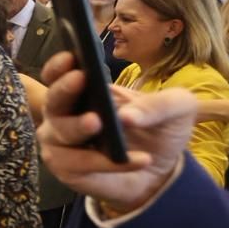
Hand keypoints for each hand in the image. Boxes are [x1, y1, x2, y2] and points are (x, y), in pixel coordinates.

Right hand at [38, 52, 190, 215]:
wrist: (163, 170)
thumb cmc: (161, 130)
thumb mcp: (175, 109)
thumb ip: (158, 105)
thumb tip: (126, 116)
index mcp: (86, 90)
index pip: (59, 74)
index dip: (58, 66)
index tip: (70, 57)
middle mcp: (65, 114)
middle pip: (53, 100)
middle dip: (64, 90)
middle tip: (80, 80)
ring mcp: (62, 143)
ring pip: (59, 134)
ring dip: (76, 127)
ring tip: (97, 123)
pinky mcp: (67, 169)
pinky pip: (76, 164)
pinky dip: (103, 162)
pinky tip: (136, 160)